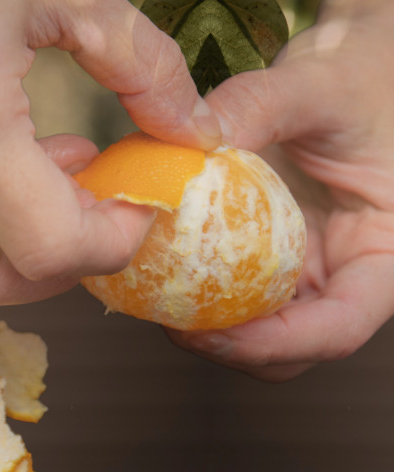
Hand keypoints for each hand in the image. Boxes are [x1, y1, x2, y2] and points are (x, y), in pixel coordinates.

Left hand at [167, 0, 393, 380]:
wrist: (343, 70)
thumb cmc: (352, 78)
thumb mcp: (315, 86)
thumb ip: (257, 107)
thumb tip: (189, 140)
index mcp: (384, 254)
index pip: (337, 328)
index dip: (274, 345)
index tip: (212, 332)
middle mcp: (344, 275)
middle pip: (290, 350)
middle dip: (228, 347)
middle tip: (167, 319)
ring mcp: (302, 273)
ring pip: (252, 332)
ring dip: (201, 325)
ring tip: (151, 292)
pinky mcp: (262, 260)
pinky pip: (224, 292)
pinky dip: (188, 287)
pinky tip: (150, 262)